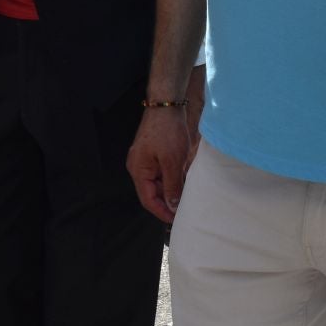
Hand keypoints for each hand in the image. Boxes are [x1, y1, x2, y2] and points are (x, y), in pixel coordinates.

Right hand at [127, 104, 196, 223]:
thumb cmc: (167, 131)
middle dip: (167, 202)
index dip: (162, 212)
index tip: (176, 220)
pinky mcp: (154, 154)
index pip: (147, 200)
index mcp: (138, 170)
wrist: (166, 105)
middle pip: (152, 193)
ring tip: (187, 197)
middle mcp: (139, 166)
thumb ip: (172, 186)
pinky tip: (185, 182)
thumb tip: (172, 206)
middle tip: (185, 210)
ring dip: (171, 191)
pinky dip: (172, 179)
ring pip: (158, 183)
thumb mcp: (172, 162)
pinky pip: (162, 173)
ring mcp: (146, 160)